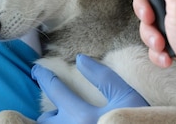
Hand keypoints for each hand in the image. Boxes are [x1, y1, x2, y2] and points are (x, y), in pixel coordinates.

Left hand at [32, 54, 148, 123]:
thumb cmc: (139, 123)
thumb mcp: (127, 97)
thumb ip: (103, 77)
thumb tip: (80, 59)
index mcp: (82, 117)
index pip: (55, 90)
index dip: (43, 77)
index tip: (36, 71)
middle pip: (46, 119)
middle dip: (51, 113)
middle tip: (58, 110)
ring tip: (66, 120)